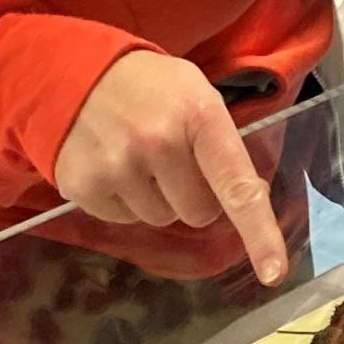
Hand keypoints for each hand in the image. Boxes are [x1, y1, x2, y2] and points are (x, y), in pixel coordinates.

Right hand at [54, 51, 286, 287]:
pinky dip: (123, 201)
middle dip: (192, 196)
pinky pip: (123, 220)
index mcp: (199, 116)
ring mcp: (117, 166)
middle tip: (172, 159)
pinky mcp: (83, 185)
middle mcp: (159, 142)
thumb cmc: (150, 88)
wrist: (69, 71)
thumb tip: (254, 198)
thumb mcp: (198, 97)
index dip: (260, 232)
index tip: (274, 273)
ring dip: (155, 198)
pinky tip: (111, 164)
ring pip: (161, 219)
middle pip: (199, 214)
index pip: (237, 185)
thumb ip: (226, 146)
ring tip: (136, 156)